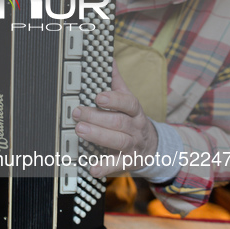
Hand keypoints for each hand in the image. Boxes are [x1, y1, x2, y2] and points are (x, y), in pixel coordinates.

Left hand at [72, 63, 158, 177]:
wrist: (152, 147)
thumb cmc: (132, 120)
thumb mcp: (129, 102)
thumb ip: (117, 83)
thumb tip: (109, 60)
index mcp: (134, 111)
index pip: (128, 103)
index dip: (114, 99)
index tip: (98, 97)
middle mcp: (135, 128)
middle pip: (118, 122)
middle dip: (97, 117)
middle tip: (77, 113)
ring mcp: (133, 146)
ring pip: (118, 140)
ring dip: (98, 135)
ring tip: (80, 130)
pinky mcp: (128, 162)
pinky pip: (117, 165)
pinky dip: (104, 167)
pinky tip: (92, 168)